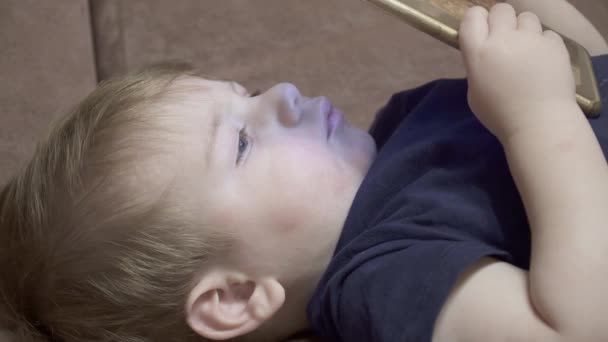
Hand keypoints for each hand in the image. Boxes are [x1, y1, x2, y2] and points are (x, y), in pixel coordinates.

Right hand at [459, 3, 576, 141]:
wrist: (539, 123)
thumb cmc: (500, 115)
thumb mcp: (475, 92)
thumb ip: (478, 66)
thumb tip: (486, 55)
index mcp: (478, 53)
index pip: (473, 16)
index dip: (477, 20)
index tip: (481, 31)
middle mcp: (503, 39)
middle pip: (501, 10)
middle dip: (502, 21)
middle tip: (505, 40)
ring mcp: (531, 39)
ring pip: (526, 17)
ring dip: (524, 30)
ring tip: (527, 50)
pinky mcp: (554, 44)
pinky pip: (546, 33)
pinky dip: (544, 44)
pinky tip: (543, 62)